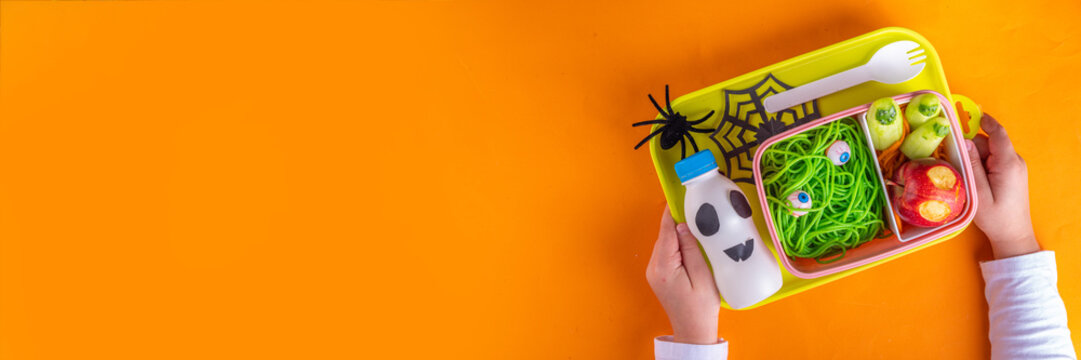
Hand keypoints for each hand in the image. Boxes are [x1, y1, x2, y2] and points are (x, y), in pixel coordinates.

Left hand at [646, 206, 720, 344]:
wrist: (693, 330)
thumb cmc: (701, 307)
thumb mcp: (702, 275)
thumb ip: (691, 249)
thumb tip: (682, 225)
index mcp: (664, 267)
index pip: (666, 231)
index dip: (672, 212)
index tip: (678, 196)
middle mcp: (653, 267)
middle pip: (664, 235)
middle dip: (678, 222)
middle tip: (695, 209)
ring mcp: (653, 272)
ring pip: (665, 243)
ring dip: (677, 234)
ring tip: (696, 226)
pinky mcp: (657, 275)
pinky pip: (665, 252)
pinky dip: (676, 245)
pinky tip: (689, 244)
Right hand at [965, 113, 1039, 258]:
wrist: (1013, 234)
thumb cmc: (996, 217)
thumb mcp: (978, 192)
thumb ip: (971, 165)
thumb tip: (964, 142)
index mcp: (1008, 163)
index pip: (997, 133)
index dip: (984, 121)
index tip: (970, 115)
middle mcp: (1013, 162)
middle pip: (987, 143)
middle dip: (970, 149)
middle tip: (954, 162)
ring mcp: (1013, 168)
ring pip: (988, 152)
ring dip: (974, 159)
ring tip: (965, 177)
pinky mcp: (1010, 174)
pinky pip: (992, 161)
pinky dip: (979, 165)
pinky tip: (972, 179)